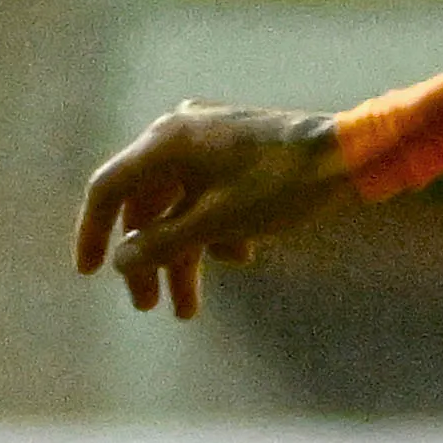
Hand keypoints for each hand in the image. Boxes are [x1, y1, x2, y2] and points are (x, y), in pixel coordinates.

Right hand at [75, 104, 357, 319]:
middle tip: (149, 306)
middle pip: (147, 204)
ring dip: (184, 255)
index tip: (91, 273)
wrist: (351, 156)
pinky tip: (240, 255)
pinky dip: (214, 229)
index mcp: (165, 142)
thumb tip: (122, 259)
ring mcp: (210, 140)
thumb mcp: (217, 223)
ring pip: (180, 205)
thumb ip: (164, 243)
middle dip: (150, 259)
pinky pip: (210, 195)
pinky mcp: (238, 152)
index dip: (93, 232)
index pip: (108, 188)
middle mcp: (179, 134)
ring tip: (188, 309)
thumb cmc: (283, 186)